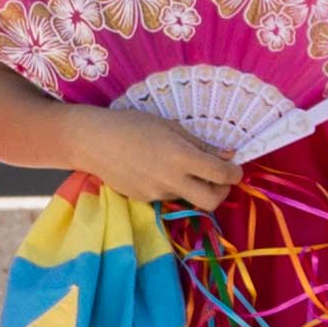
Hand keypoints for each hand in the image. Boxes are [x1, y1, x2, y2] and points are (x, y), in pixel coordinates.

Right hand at [70, 116, 240, 220]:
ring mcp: (157, 193)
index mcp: (181, 157)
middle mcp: (172, 180)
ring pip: (188, 198)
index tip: (233, 167)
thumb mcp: (171, 127)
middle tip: (217, 179)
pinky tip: (155, 169)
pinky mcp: (144, 200)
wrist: (93, 141)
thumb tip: (228, 155)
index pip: (222, 175)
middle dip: (222, 192)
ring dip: (192, 186)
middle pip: (212, 202)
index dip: (234, 173)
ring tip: (176, 165)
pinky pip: (167, 196)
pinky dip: (171, 186)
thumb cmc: (133, 124)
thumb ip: (201, 144)